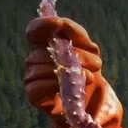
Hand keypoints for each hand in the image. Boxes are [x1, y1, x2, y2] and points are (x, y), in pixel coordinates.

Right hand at [24, 9, 122, 127]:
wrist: (89, 104)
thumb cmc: (86, 72)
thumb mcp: (88, 50)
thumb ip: (77, 33)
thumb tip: (62, 23)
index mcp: (45, 43)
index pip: (35, 30)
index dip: (43, 24)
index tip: (58, 23)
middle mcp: (34, 57)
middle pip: (47, 50)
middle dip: (75, 55)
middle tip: (97, 64)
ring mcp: (31, 75)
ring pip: (44, 67)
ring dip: (70, 72)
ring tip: (91, 77)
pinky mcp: (32, 93)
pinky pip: (38, 85)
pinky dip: (56, 86)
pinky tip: (73, 89)